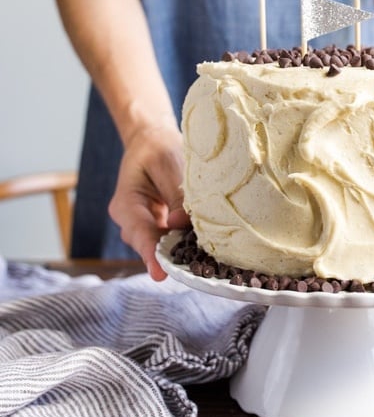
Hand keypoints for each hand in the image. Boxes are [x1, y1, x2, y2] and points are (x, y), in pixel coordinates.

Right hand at [108, 121, 189, 279]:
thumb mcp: (168, 164)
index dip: (151, 255)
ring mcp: (145, 227)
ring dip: (181, 251)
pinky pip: (171, 240)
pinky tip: (204, 246)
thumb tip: (181, 225)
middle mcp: (130, 221)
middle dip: (171, 258)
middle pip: (150, 246)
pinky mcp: (159, 228)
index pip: (139, 233)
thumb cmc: (157, 150)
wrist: (152, 142)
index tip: (160, 274)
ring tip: (204, 260)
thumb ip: (175, 195)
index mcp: (125, 204)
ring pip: (162, 245)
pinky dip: (186, 242)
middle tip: (196, 271)